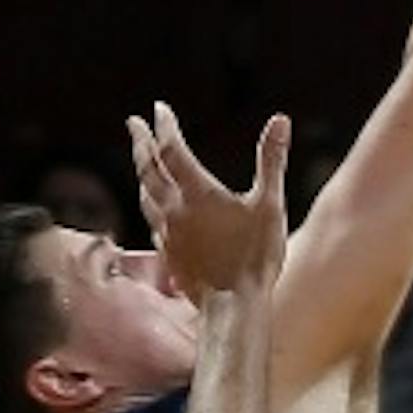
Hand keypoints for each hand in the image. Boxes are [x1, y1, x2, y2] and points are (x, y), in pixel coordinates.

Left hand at [126, 103, 290, 303]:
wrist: (233, 304)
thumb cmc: (255, 254)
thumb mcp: (271, 203)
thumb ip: (272, 160)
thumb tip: (280, 119)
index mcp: (197, 193)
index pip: (173, 150)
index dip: (165, 127)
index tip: (158, 108)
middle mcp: (174, 209)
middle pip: (148, 169)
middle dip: (140, 143)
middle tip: (132, 123)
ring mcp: (167, 233)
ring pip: (145, 194)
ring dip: (141, 172)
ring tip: (141, 161)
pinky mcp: (169, 253)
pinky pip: (152, 219)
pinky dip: (150, 202)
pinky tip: (156, 207)